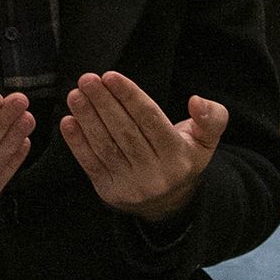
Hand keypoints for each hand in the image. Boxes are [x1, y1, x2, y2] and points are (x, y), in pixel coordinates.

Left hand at [60, 73, 226, 222]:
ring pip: (105, 146)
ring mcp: (130, 185)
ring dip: (87, 118)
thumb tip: (197, 100)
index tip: (110, 76)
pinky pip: (91, 164)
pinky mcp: (109, 192)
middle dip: (104, 103)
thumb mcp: (206, 140)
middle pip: (125, 132)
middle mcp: (154, 174)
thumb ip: (211, 117)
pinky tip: (68, 121)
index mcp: (178, 157)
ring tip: (75, 94)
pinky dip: (77, 143)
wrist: (168, 203)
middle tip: (87, 79)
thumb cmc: (183, 158)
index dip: (129, 97)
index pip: (150, 120)